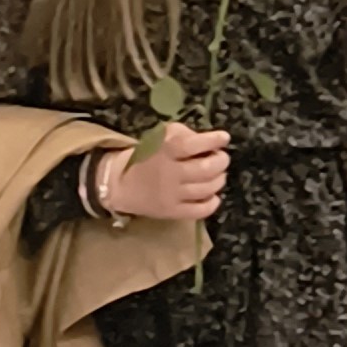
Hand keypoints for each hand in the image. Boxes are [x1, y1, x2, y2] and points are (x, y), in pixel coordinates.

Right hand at [99, 122, 229, 221]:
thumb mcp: (159, 136)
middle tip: (222, 158)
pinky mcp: (172, 212)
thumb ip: (183, 134)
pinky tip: (213, 195)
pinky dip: (213, 202)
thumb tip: (210, 141)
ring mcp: (172, 195)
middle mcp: (170, 173)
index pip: (193, 145)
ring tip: (219, 174)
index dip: (213, 140)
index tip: (224, 137)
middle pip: (206, 169)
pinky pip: (201, 210)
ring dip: (220, 179)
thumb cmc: (146, 156)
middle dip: (221, 161)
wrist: (122, 184)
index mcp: (165, 151)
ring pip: (207, 189)